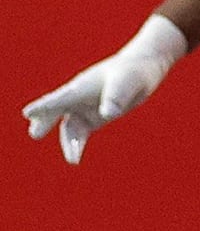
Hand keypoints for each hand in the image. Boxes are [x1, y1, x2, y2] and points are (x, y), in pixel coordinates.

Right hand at [21, 15, 187, 164]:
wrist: (141, 70)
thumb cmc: (133, 72)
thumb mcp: (128, 82)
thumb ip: (116, 96)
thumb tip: (108, 114)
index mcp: (81, 87)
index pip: (60, 98)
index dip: (44, 106)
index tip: (28, 113)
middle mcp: (78, 98)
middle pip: (56, 111)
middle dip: (46, 122)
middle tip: (35, 133)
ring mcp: (84, 108)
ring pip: (69, 128)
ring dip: (69, 143)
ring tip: (73, 160)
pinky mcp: (94, 117)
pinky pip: (81, 133)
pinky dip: (77, 144)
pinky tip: (75, 158)